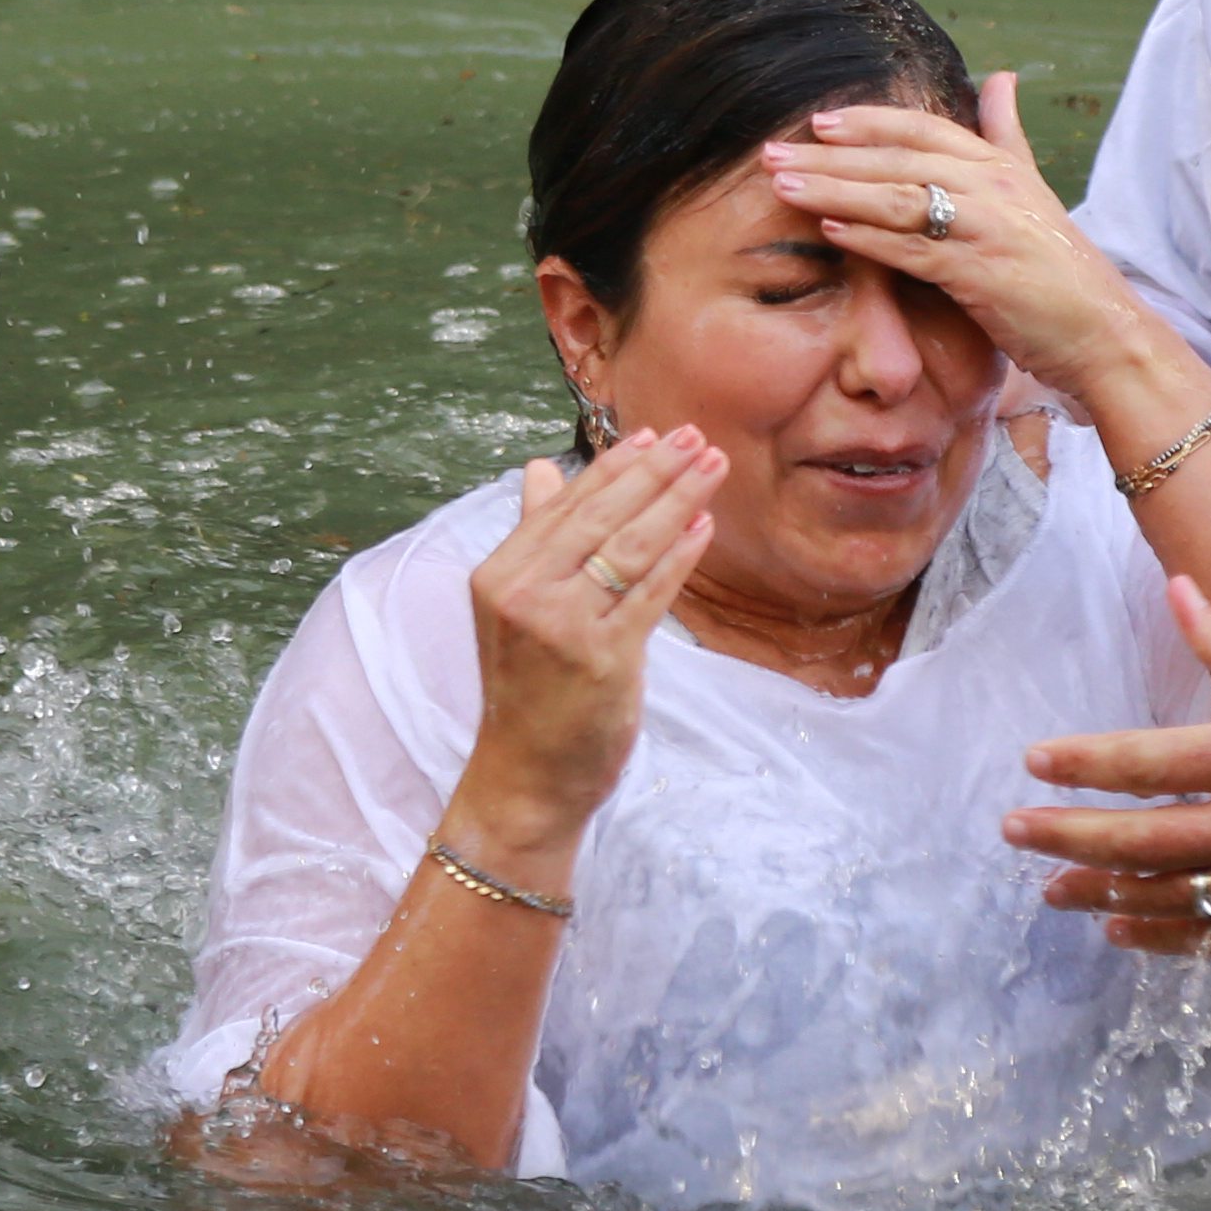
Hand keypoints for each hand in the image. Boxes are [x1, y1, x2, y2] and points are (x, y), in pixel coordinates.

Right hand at [456, 429, 718, 866]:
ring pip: (628, 548)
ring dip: (676, 501)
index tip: (656, 434)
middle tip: (698, 438)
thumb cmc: (528, 692)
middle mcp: (522, 593)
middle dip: (655, 472)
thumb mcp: (516, 608)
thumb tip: (540, 471)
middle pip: (600, 517)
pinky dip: (679, 557)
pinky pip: (649, 594)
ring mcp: (560, 626)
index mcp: (498, 574)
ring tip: (712, 468)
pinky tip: (704, 528)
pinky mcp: (601, 658)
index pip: (565, 505)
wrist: (526, 777)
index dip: (615, 466)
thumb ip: (535, 537)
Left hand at [764, 75, 1199, 432]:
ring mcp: (986, 226)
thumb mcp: (1033, 189)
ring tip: (783, 186)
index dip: (867, 121)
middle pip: (897, 157)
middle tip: (771, 152)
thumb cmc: (1060, 269)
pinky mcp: (980, 272)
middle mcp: (992, 185)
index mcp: (998, 165)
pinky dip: (869, 236)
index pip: (922, 127)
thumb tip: (1001, 77)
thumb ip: (1007, 135)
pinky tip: (830, 229)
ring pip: (896, 197)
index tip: (817, 121)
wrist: (1103, 333)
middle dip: (830, 153)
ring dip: (835, 189)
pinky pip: (913, 247)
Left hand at [998, 578, 1210, 953]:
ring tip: (1055, 892)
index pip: (1150, 762)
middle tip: (1016, 834)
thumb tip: (1176, 593)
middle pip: (1145, 840)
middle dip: (1070, 839)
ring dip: (1106, 894)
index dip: (1083, 766)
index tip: (1034, 765)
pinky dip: (1168, 937)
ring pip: (1176, 898)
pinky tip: (1125, 930)